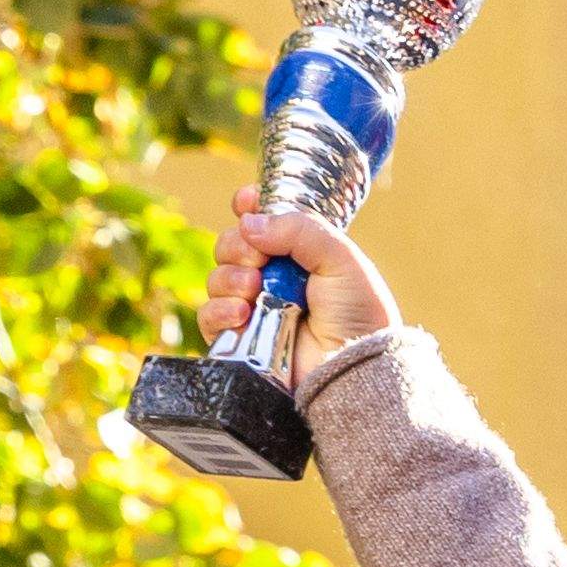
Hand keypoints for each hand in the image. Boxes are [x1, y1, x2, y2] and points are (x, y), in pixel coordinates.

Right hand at [206, 206, 400, 363]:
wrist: (354, 365)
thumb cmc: (358, 313)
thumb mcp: (341, 258)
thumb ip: (299, 230)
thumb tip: (249, 223)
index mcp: (299, 252)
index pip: (263, 219)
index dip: (249, 206)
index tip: (247, 201)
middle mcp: (274, 277)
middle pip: (232, 244)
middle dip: (238, 246)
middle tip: (259, 260)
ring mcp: (255, 307)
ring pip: (217, 278)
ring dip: (230, 278)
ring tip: (256, 290)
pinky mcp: (240, 339)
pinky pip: (208, 317)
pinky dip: (220, 310)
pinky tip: (243, 315)